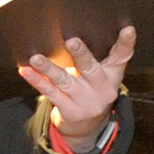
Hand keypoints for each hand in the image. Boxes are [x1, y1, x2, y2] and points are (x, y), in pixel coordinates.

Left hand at [20, 25, 135, 147]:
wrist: (87, 126)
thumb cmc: (92, 89)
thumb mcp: (102, 74)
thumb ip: (99, 55)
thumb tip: (78, 26)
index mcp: (112, 75)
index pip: (122, 57)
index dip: (126, 43)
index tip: (128, 29)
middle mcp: (101, 88)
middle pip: (91, 69)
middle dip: (81, 55)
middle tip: (71, 41)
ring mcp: (85, 101)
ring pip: (65, 81)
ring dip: (50, 69)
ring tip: (36, 58)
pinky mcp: (70, 111)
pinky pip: (50, 92)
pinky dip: (37, 80)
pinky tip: (26, 71)